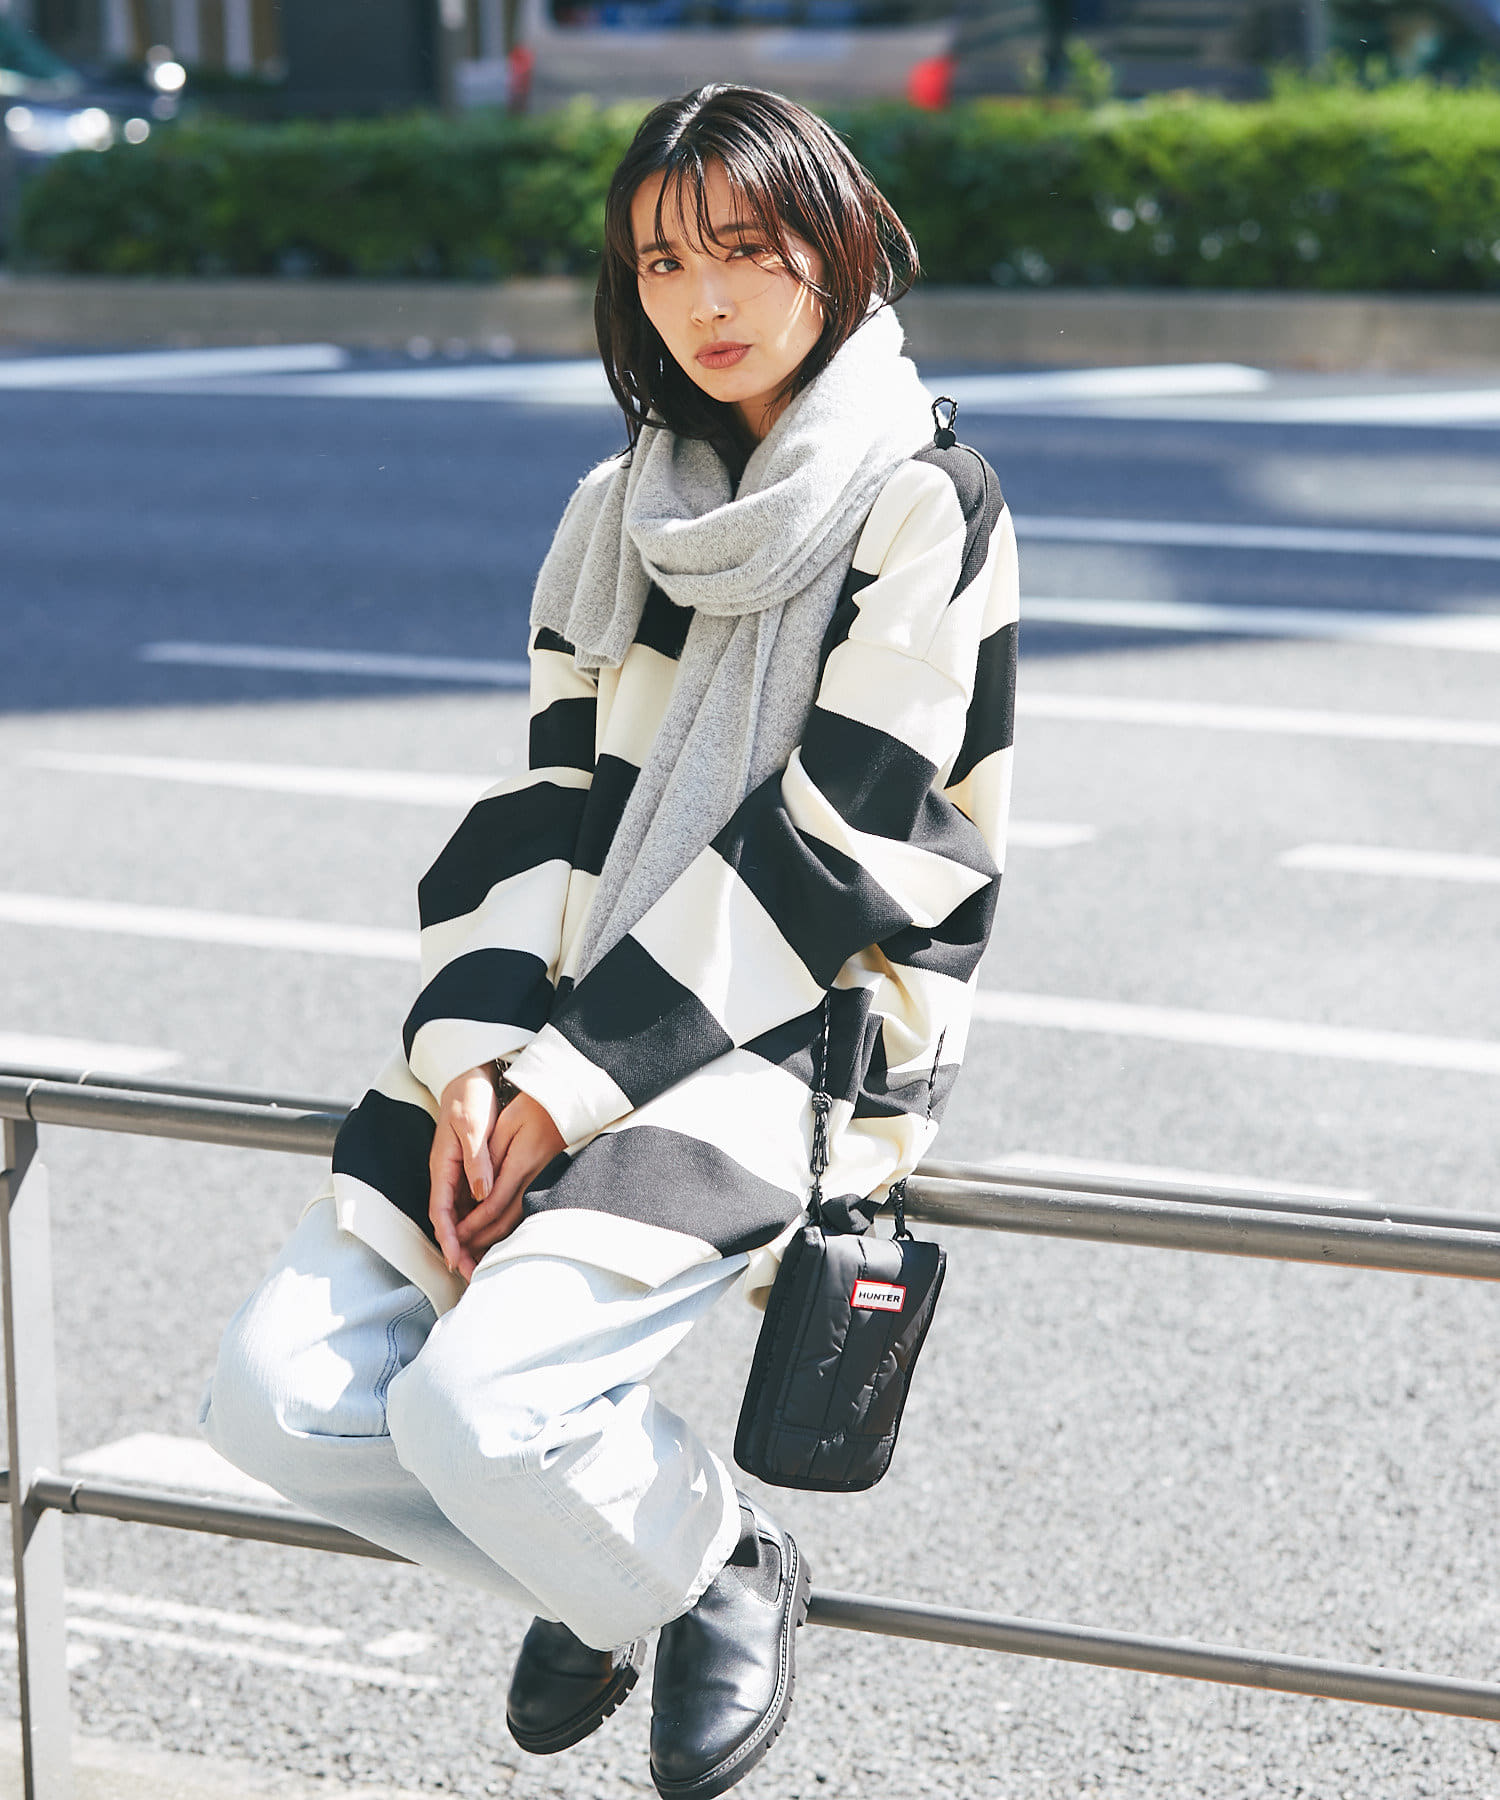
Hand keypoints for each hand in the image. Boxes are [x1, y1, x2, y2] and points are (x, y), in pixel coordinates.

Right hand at [428, 1065, 501, 1278]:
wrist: (469, 1077)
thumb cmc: (469, 1098)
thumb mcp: (473, 1126)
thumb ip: (477, 1160)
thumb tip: (481, 1194)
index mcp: (442, 1166)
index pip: (440, 1211)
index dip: (448, 1239)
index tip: (457, 1260)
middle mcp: (446, 1174)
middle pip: (447, 1221)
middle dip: (458, 1250)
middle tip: (473, 1275)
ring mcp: (456, 1174)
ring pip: (458, 1216)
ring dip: (468, 1242)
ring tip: (482, 1265)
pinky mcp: (468, 1171)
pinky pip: (468, 1205)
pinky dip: (476, 1224)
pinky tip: (490, 1238)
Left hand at [453, 1091, 564, 1278]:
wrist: (566, 1102)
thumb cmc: (534, 1107)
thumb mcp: (508, 1124)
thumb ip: (491, 1156)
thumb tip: (479, 1190)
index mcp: (520, 1165)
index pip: (492, 1206)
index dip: (472, 1225)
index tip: (455, 1237)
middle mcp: (532, 1179)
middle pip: (503, 1222)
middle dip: (480, 1241)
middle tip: (460, 1254)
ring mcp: (539, 1182)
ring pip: (514, 1220)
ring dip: (492, 1238)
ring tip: (472, 1250)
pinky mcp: (541, 1181)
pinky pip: (520, 1210)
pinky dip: (503, 1226)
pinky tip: (492, 1230)